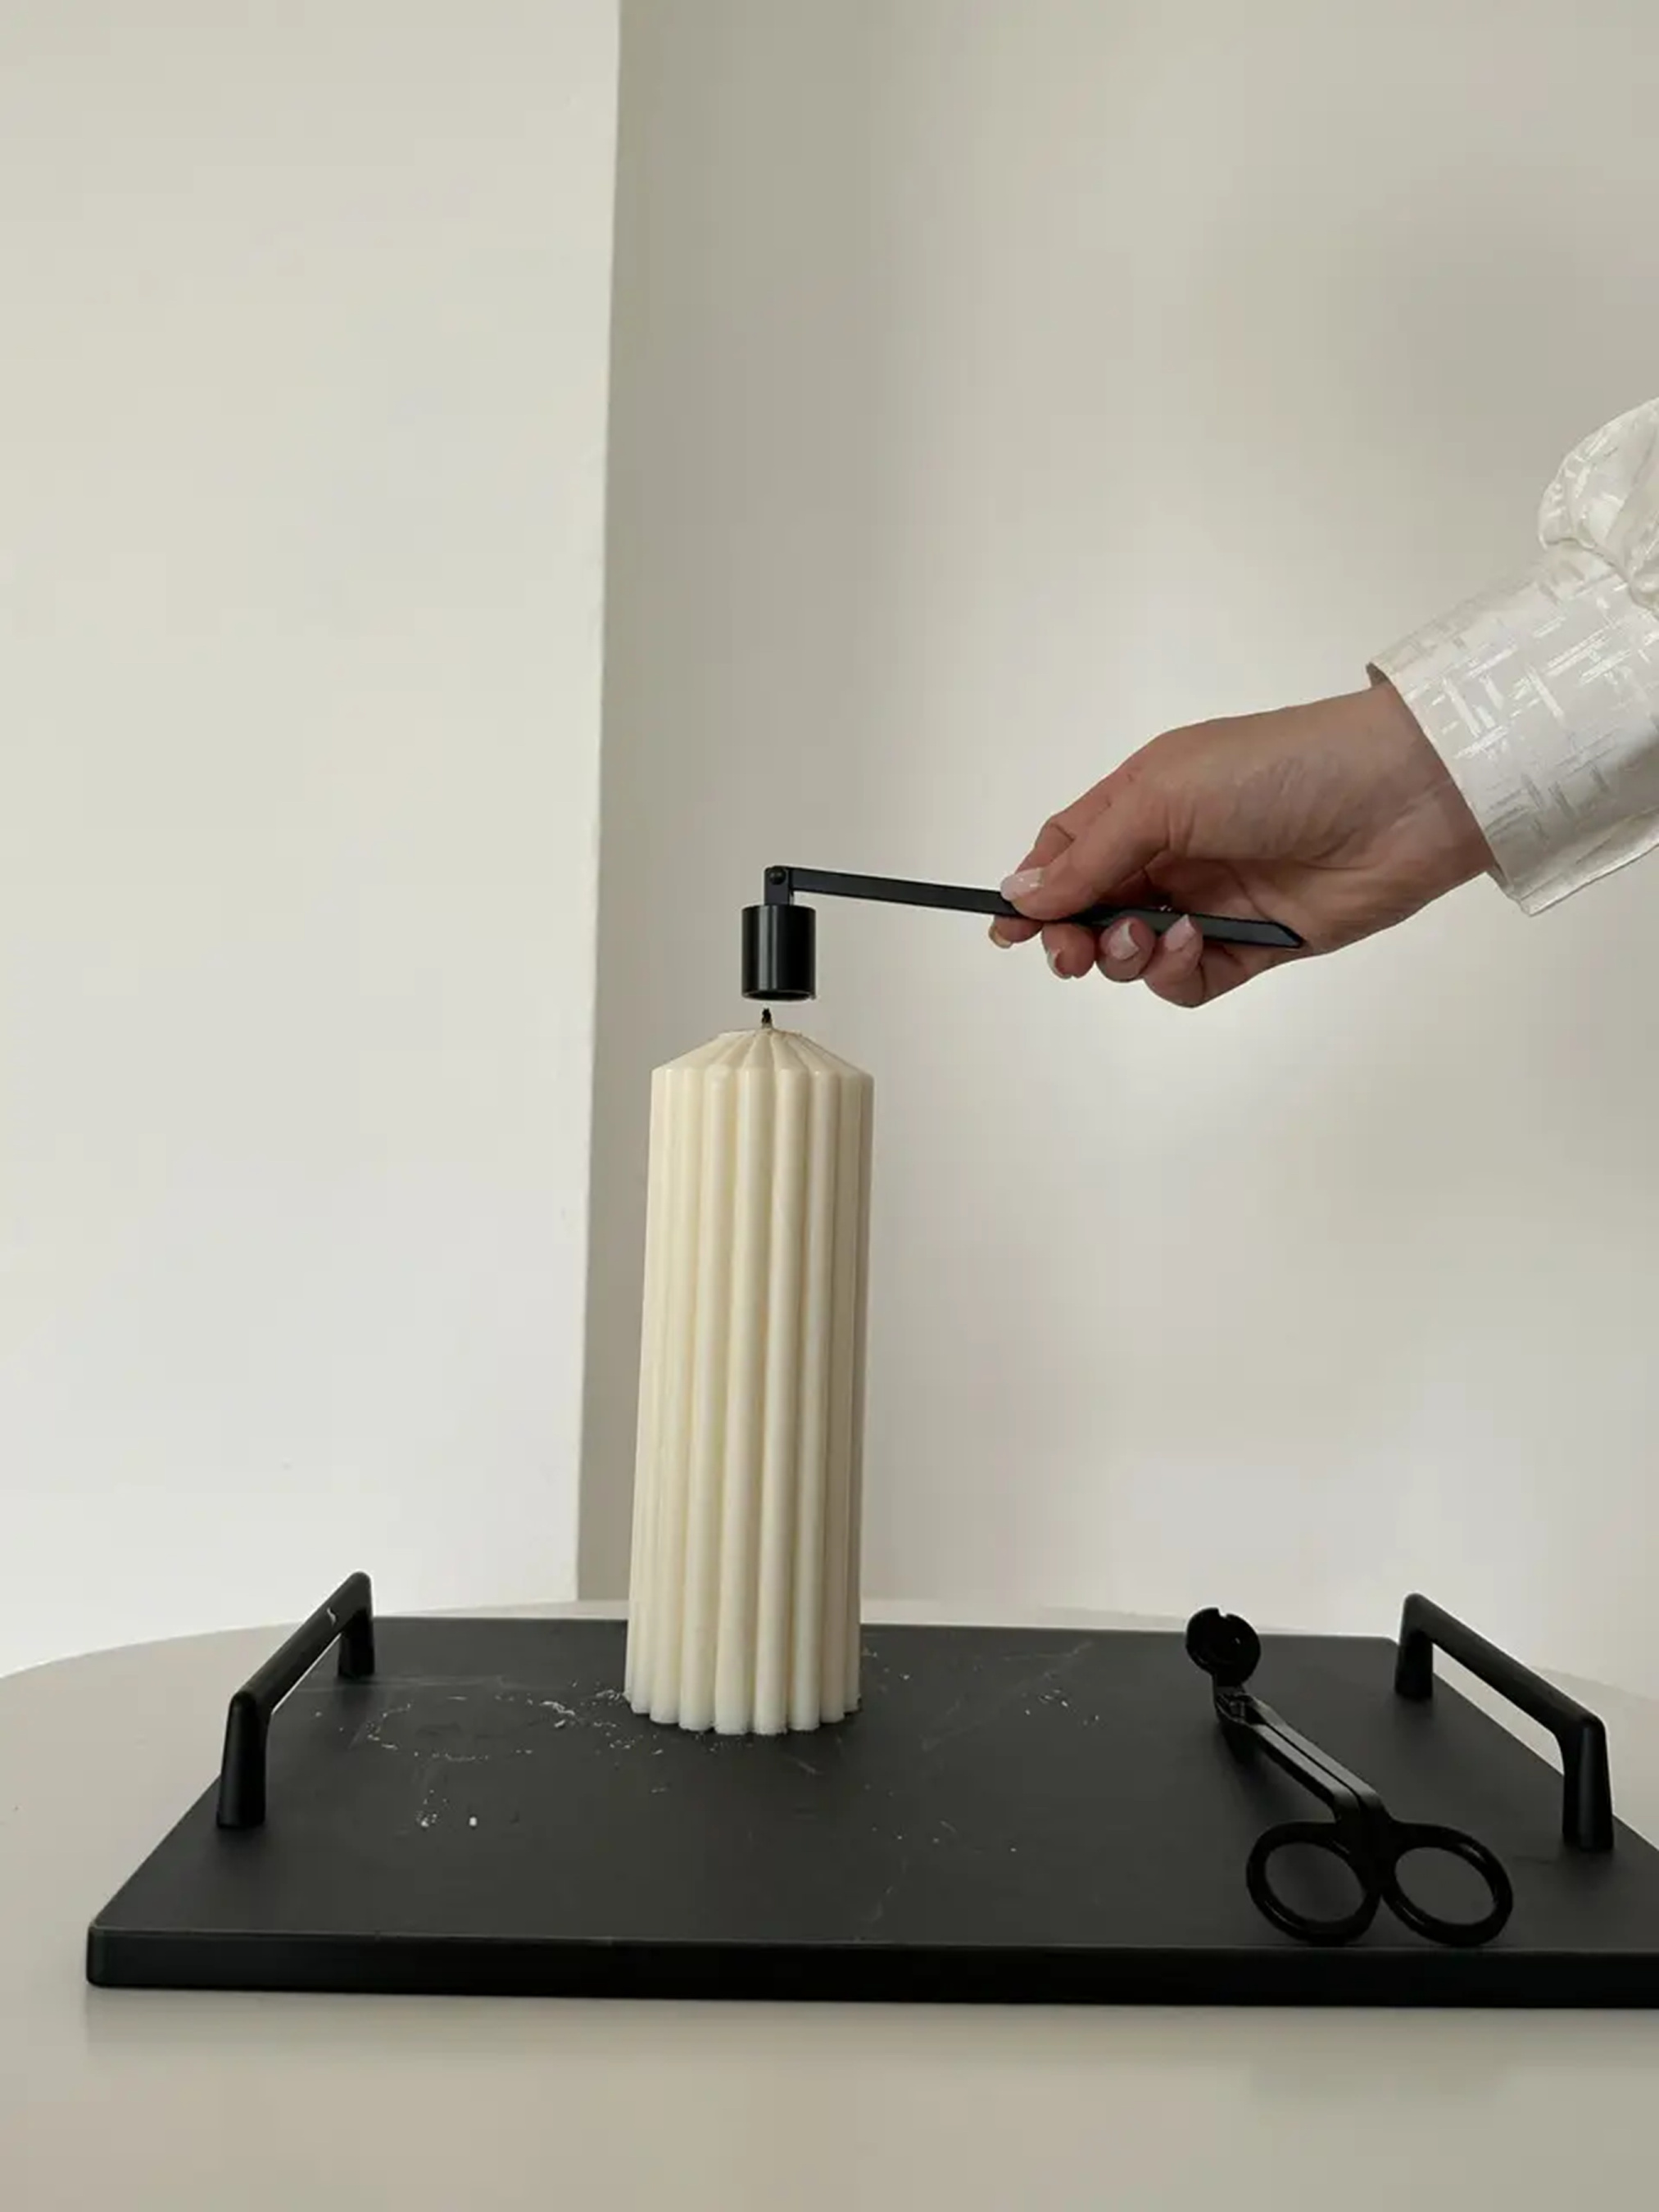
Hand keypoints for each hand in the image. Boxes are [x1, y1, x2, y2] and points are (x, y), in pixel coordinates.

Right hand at [991, 680, 1492, 1007]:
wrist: (1400, 798)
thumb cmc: (1279, 769)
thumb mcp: (1162, 794)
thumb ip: (1089, 854)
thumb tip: (1021, 894)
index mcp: (1146, 800)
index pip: (1069, 852)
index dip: (1036, 892)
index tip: (1010, 929)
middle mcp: (1176, 851)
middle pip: (1093, 911)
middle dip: (1072, 936)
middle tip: (1071, 951)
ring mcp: (1216, 900)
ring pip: (1136, 952)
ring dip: (1125, 954)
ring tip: (1149, 936)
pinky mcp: (1258, 945)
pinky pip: (1191, 980)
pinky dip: (1180, 973)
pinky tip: (1199, 943)